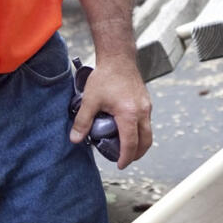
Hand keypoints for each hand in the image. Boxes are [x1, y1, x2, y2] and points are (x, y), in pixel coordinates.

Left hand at [69, 55, 152, 169]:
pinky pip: (147, 122)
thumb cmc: (105, 76)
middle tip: (125, 159)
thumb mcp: (90, 100)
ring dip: (139, 143)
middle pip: (145, 142)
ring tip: (126, 147)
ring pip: (148, 132)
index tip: (120, 165)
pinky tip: (127, 128)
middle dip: (136, 154)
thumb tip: (75, 139)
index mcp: (129, 114)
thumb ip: (82, 121)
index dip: (125, 158)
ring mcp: (146, 106)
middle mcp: (142, 112)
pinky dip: (140, 130)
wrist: (118, 57)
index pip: (130, 144)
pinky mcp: (146, 101)